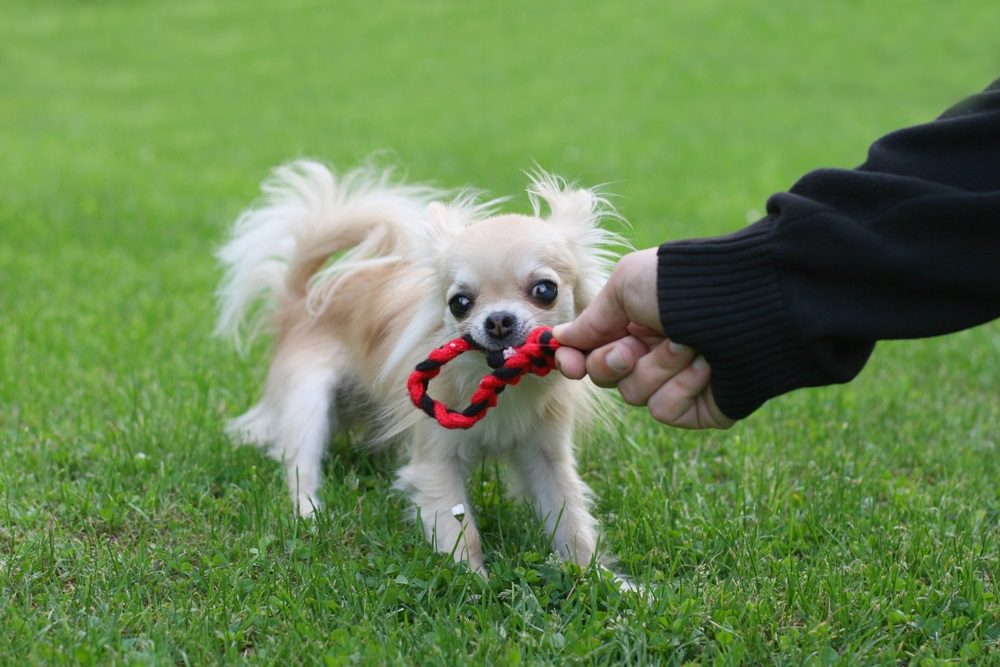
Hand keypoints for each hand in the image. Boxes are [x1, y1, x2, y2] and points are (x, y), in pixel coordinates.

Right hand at [553, 248, 733, 428]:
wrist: (746, 305)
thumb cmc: (684, 285)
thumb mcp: (627, 285)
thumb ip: (592, 319)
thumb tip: (561, 340)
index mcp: (633, 320)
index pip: (589, 349)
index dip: (573, 359)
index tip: (568, 363)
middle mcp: (652, 350)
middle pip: (604, 376)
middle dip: (612, 362)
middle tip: (632, 346)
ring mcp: (676, 380)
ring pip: (634, 394)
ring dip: (656, 368)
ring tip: (688, 343)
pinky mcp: (698, 407)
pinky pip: (665, 410)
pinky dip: (681, 387)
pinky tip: (705, 365)